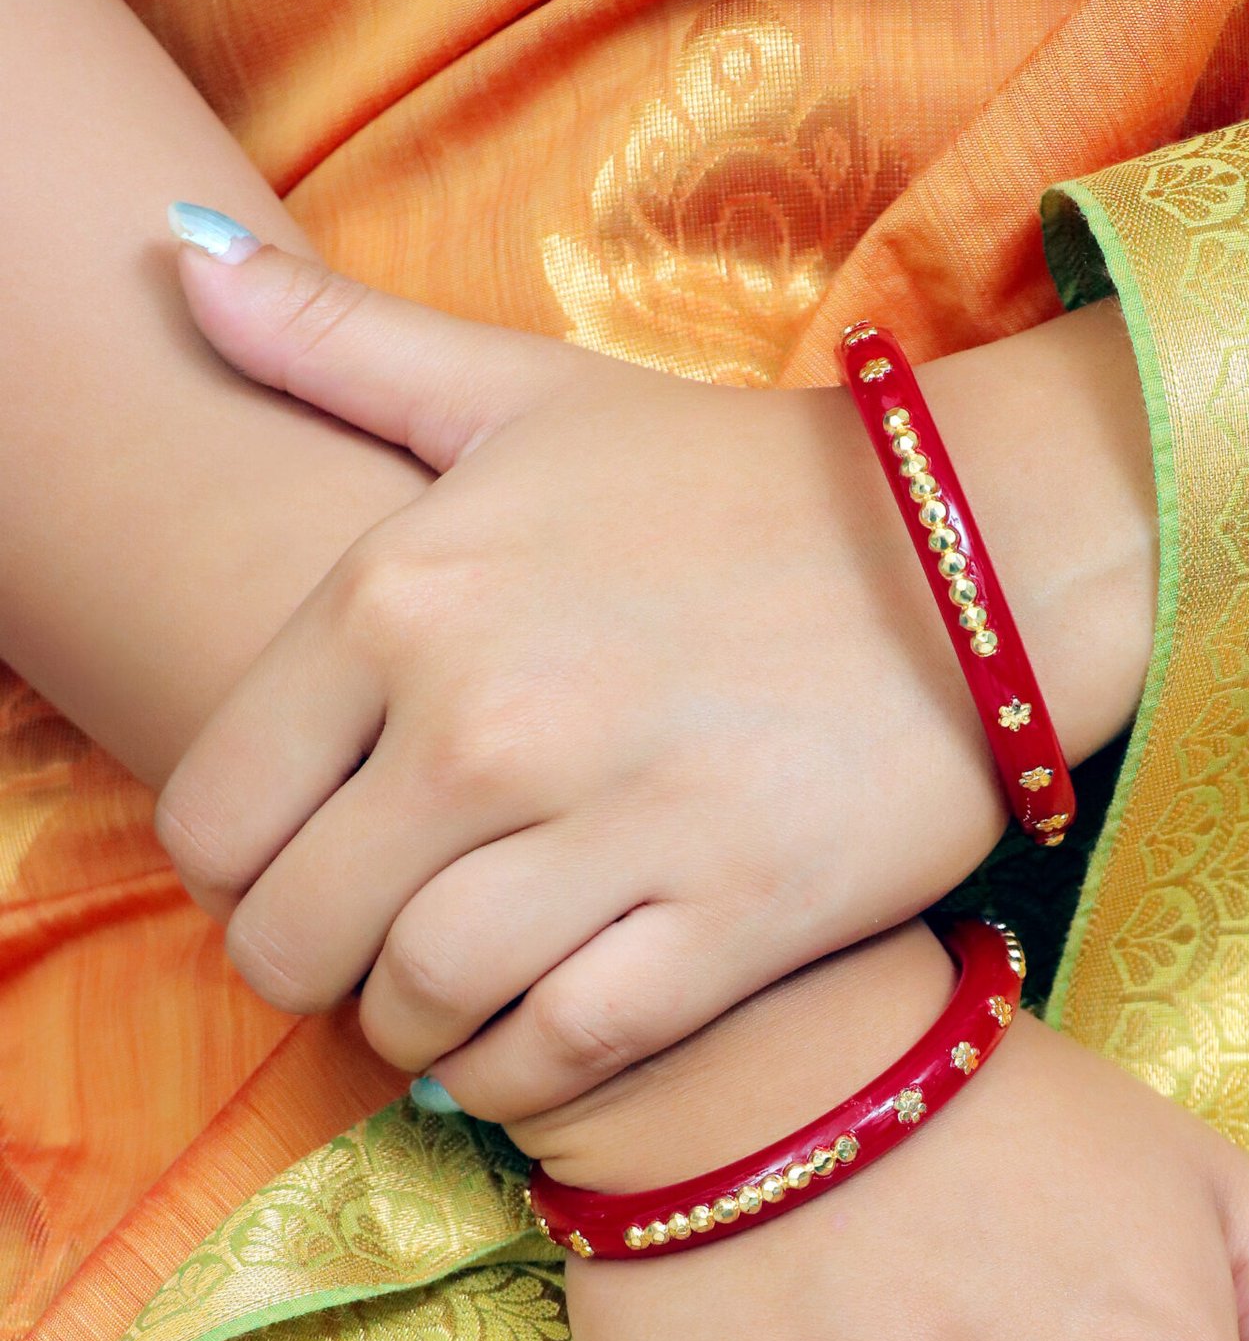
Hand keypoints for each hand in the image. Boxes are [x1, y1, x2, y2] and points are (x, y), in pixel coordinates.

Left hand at [154, 236, 1155, 1122]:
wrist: (977, 553)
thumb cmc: (733, 483)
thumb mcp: (528, 393)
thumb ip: (342, 346)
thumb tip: (178, 262)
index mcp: (404, 594)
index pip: (217, 813)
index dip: (235, 877)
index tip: (293, 880)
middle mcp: (488, 715)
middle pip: (301, 932)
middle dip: (312, 974)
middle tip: (364, 966)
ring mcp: (615, 820)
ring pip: (426, 1000)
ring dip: (416, 1032)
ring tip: (445, 1011)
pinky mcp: (733, 914)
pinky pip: (564, 1048)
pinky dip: (520, 1077)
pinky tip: (524, 1049)